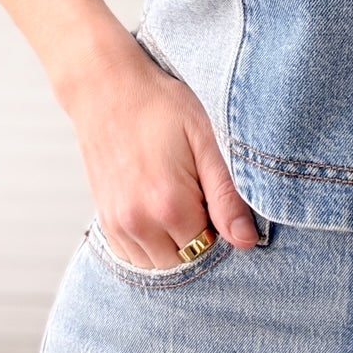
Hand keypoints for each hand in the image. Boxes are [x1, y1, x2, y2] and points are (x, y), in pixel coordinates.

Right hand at [64, 35, 261, 269]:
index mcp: (170, 205)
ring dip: (175, 245)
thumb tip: (247, 242)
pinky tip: (159, 210)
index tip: (217, 196)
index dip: (222, 226)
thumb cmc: (161, 105)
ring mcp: (118, 225)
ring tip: (179, 200)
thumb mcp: (204, 139)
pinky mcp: (105, 220)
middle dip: (199, 238)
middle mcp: (140, 223)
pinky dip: (152, 246)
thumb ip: (226, 195)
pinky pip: (133, 257)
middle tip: (200, 195)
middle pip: (186, 260)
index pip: (211, 247)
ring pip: (159, 265)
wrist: (106, 88)